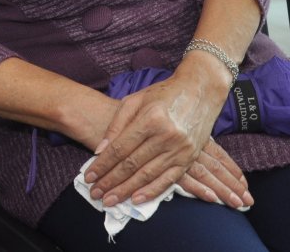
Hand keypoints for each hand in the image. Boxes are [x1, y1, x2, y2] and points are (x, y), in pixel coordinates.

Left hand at [84, 70, 250, 209]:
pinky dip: (152, 191)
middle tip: (95, 194)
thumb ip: (116, 124)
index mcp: (150, 119)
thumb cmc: (163, 93)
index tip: (88, 177)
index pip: (120, 148)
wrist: (201, 90)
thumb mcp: (135, 100)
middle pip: (132, 164)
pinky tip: (136, 200)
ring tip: (109, 200)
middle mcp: (166, 136)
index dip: (103, 165)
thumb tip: (100, 150)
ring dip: (126, 190)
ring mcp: (180, 149)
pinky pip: (169, 179)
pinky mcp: (190, 157)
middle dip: (110, 181)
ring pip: (148, 175)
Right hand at [175, 138, 250, 208]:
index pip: (220, 156)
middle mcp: (192, 148)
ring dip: (222, 190)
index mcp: (198, 138)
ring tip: (236, 204)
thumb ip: (200, 142)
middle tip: (248, 201)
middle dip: (234, 185)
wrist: (134, 123)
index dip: (234, 171)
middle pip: (217, 168)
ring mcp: (181, 158)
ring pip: (205, 175)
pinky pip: (186, 180)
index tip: (245, 185)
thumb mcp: (186, 132)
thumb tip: (216, 158)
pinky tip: (212, 199)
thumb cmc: (171, 132)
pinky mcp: (168, 168)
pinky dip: (199, 189)